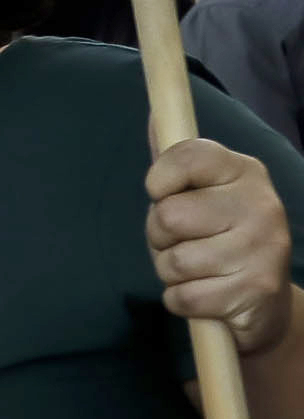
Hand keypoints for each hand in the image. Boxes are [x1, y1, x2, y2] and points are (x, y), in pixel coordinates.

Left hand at [148, 138, 294, 355]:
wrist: (264, 303)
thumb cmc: (215, 240)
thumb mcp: (197, 196)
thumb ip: (174, 161)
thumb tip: (153, 114)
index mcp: (245, 171)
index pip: (187, 156)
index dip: (160, 180)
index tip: (162, 193)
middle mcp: (261, 204)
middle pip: (167, 216)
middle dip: (160, 237)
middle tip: (185, 243)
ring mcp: (263, 247)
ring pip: (173, 260)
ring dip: (171, 272)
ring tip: (198, 270)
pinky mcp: (257, 289)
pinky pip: (183, 296)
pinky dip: (181, 300)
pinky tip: (206, 294)